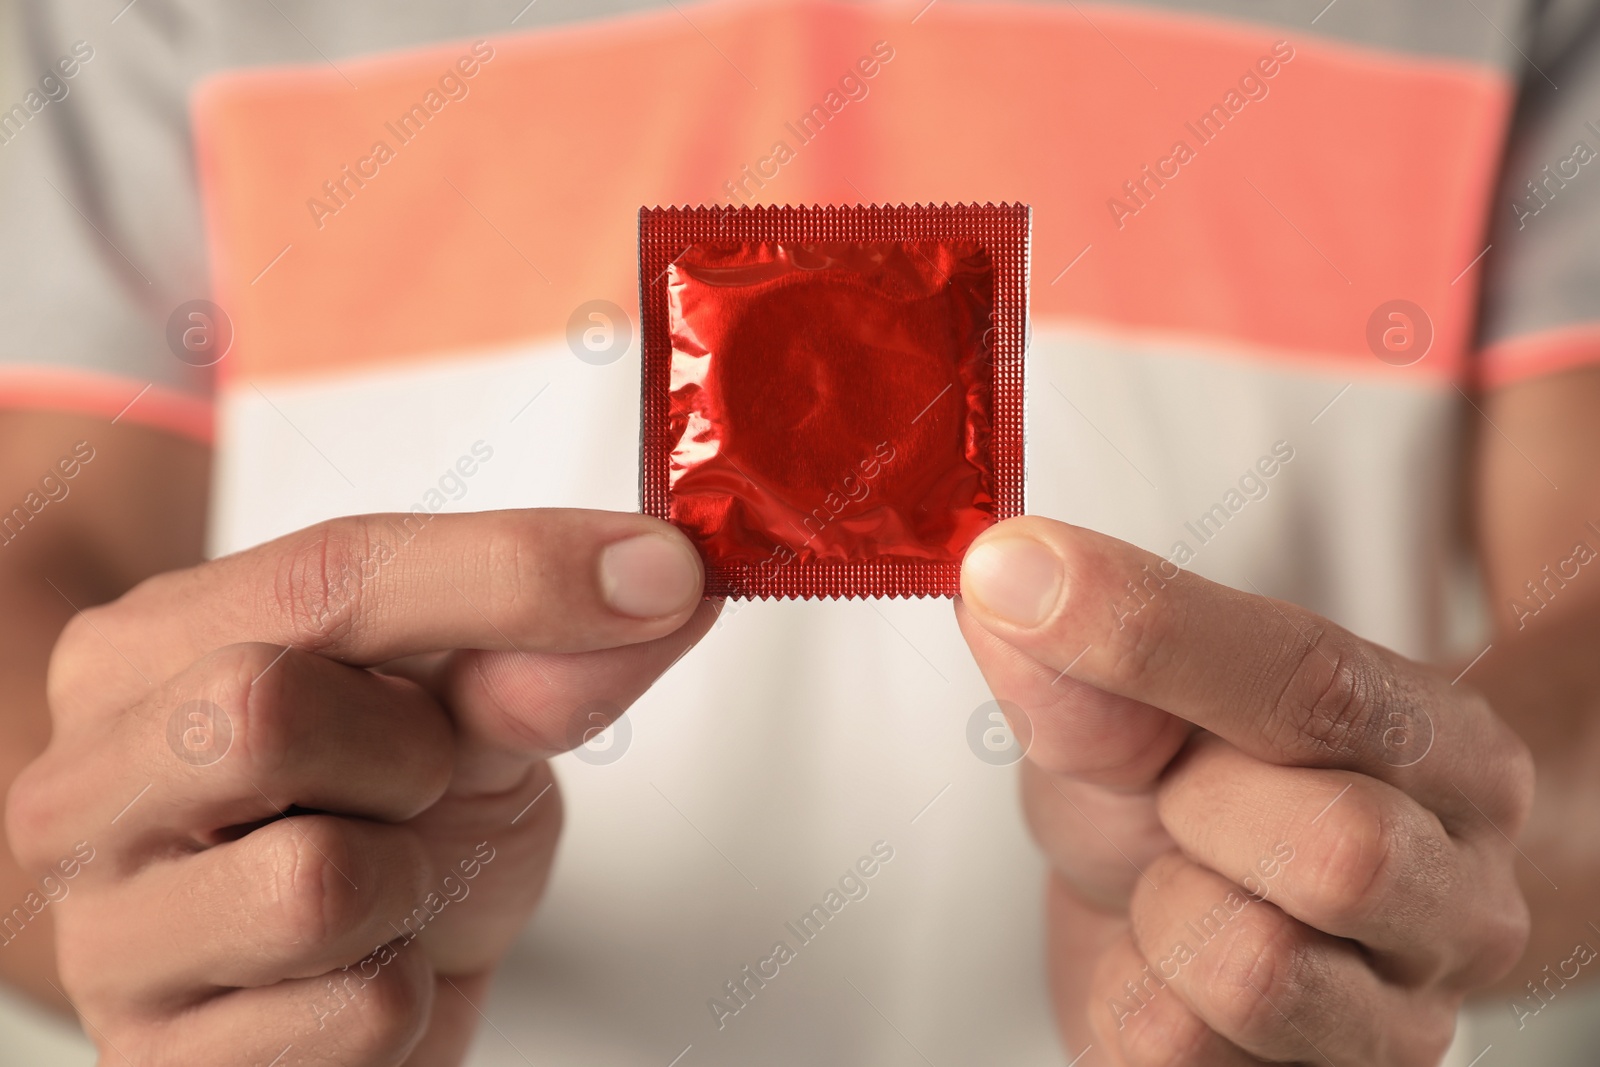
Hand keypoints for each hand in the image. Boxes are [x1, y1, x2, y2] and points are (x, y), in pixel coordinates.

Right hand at [7, 510, 710, 1064]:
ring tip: (395, 883)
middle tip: (421, 780)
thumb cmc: (388, 823)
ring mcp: (109, 939)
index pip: (327, 576)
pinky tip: (376, 970)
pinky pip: (356, 1014)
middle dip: (408, 751)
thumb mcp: (467, 718)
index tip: (660, 571)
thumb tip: (656, 585)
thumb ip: (535, 658)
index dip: (512, 569)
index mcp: (147, 652)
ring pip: (310, 885)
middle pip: (257, 711)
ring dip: (416, 884)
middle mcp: (87, 786)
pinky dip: (412, 992)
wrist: (355, 980)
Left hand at [956, 516, 1533, 1065]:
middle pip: (1341, 849)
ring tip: (1174, 885)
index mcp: (1441, 747)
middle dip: (1199, 811)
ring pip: (1258, 967)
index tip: (1019, 578)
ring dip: (1163, 913)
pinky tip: (1162, 963)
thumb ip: (1089, 670)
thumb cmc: (1193, 806)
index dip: (1152, 631)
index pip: (1318, 681)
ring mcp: (1406, 1015)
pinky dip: (1131, 992)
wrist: (1206, 935)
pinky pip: (1178, 1047)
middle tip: (1177, 798)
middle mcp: (1460, 888)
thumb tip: (1010, 584)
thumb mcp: (1134, 714)